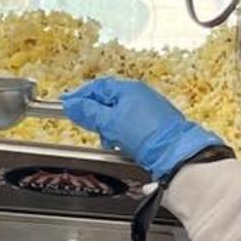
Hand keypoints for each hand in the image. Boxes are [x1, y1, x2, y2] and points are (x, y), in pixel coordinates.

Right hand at [62, 77, 225, 179]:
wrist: (175, 153)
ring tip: (108, 141)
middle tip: (87, 126)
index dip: (79, 95)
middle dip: (95, 115)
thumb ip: (88, 112)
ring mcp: (148, 110)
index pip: (97, 87)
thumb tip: (71, 105)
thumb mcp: (110, 122)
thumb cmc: (146, 134)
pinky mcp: (154, 126)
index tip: (65, 103)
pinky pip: (129, 126)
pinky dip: (121, 135)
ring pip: (117, 116)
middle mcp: (140, 96)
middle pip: (107, 101)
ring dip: (108, 128)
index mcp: (128, 89)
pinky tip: (121, 146)